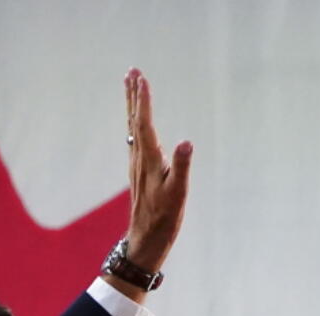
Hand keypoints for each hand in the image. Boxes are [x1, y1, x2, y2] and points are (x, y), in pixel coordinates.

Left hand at [124, 68, 192, 272]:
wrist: (146, 240)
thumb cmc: (164, 219)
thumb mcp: (178, 194)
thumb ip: (181, 167)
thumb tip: (186, 143)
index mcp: (149, 161)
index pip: (145, 124)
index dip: (144, 101)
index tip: (142, 78)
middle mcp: (139, 159)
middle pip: (135, 121)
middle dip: (134, 95)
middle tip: (132, 71)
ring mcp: (137, 165)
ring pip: (134, 128)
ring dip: (133, 106)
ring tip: (132, 86)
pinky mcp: (140, 171)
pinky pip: (136, 138)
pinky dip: (136, 122)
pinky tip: (137, 121)